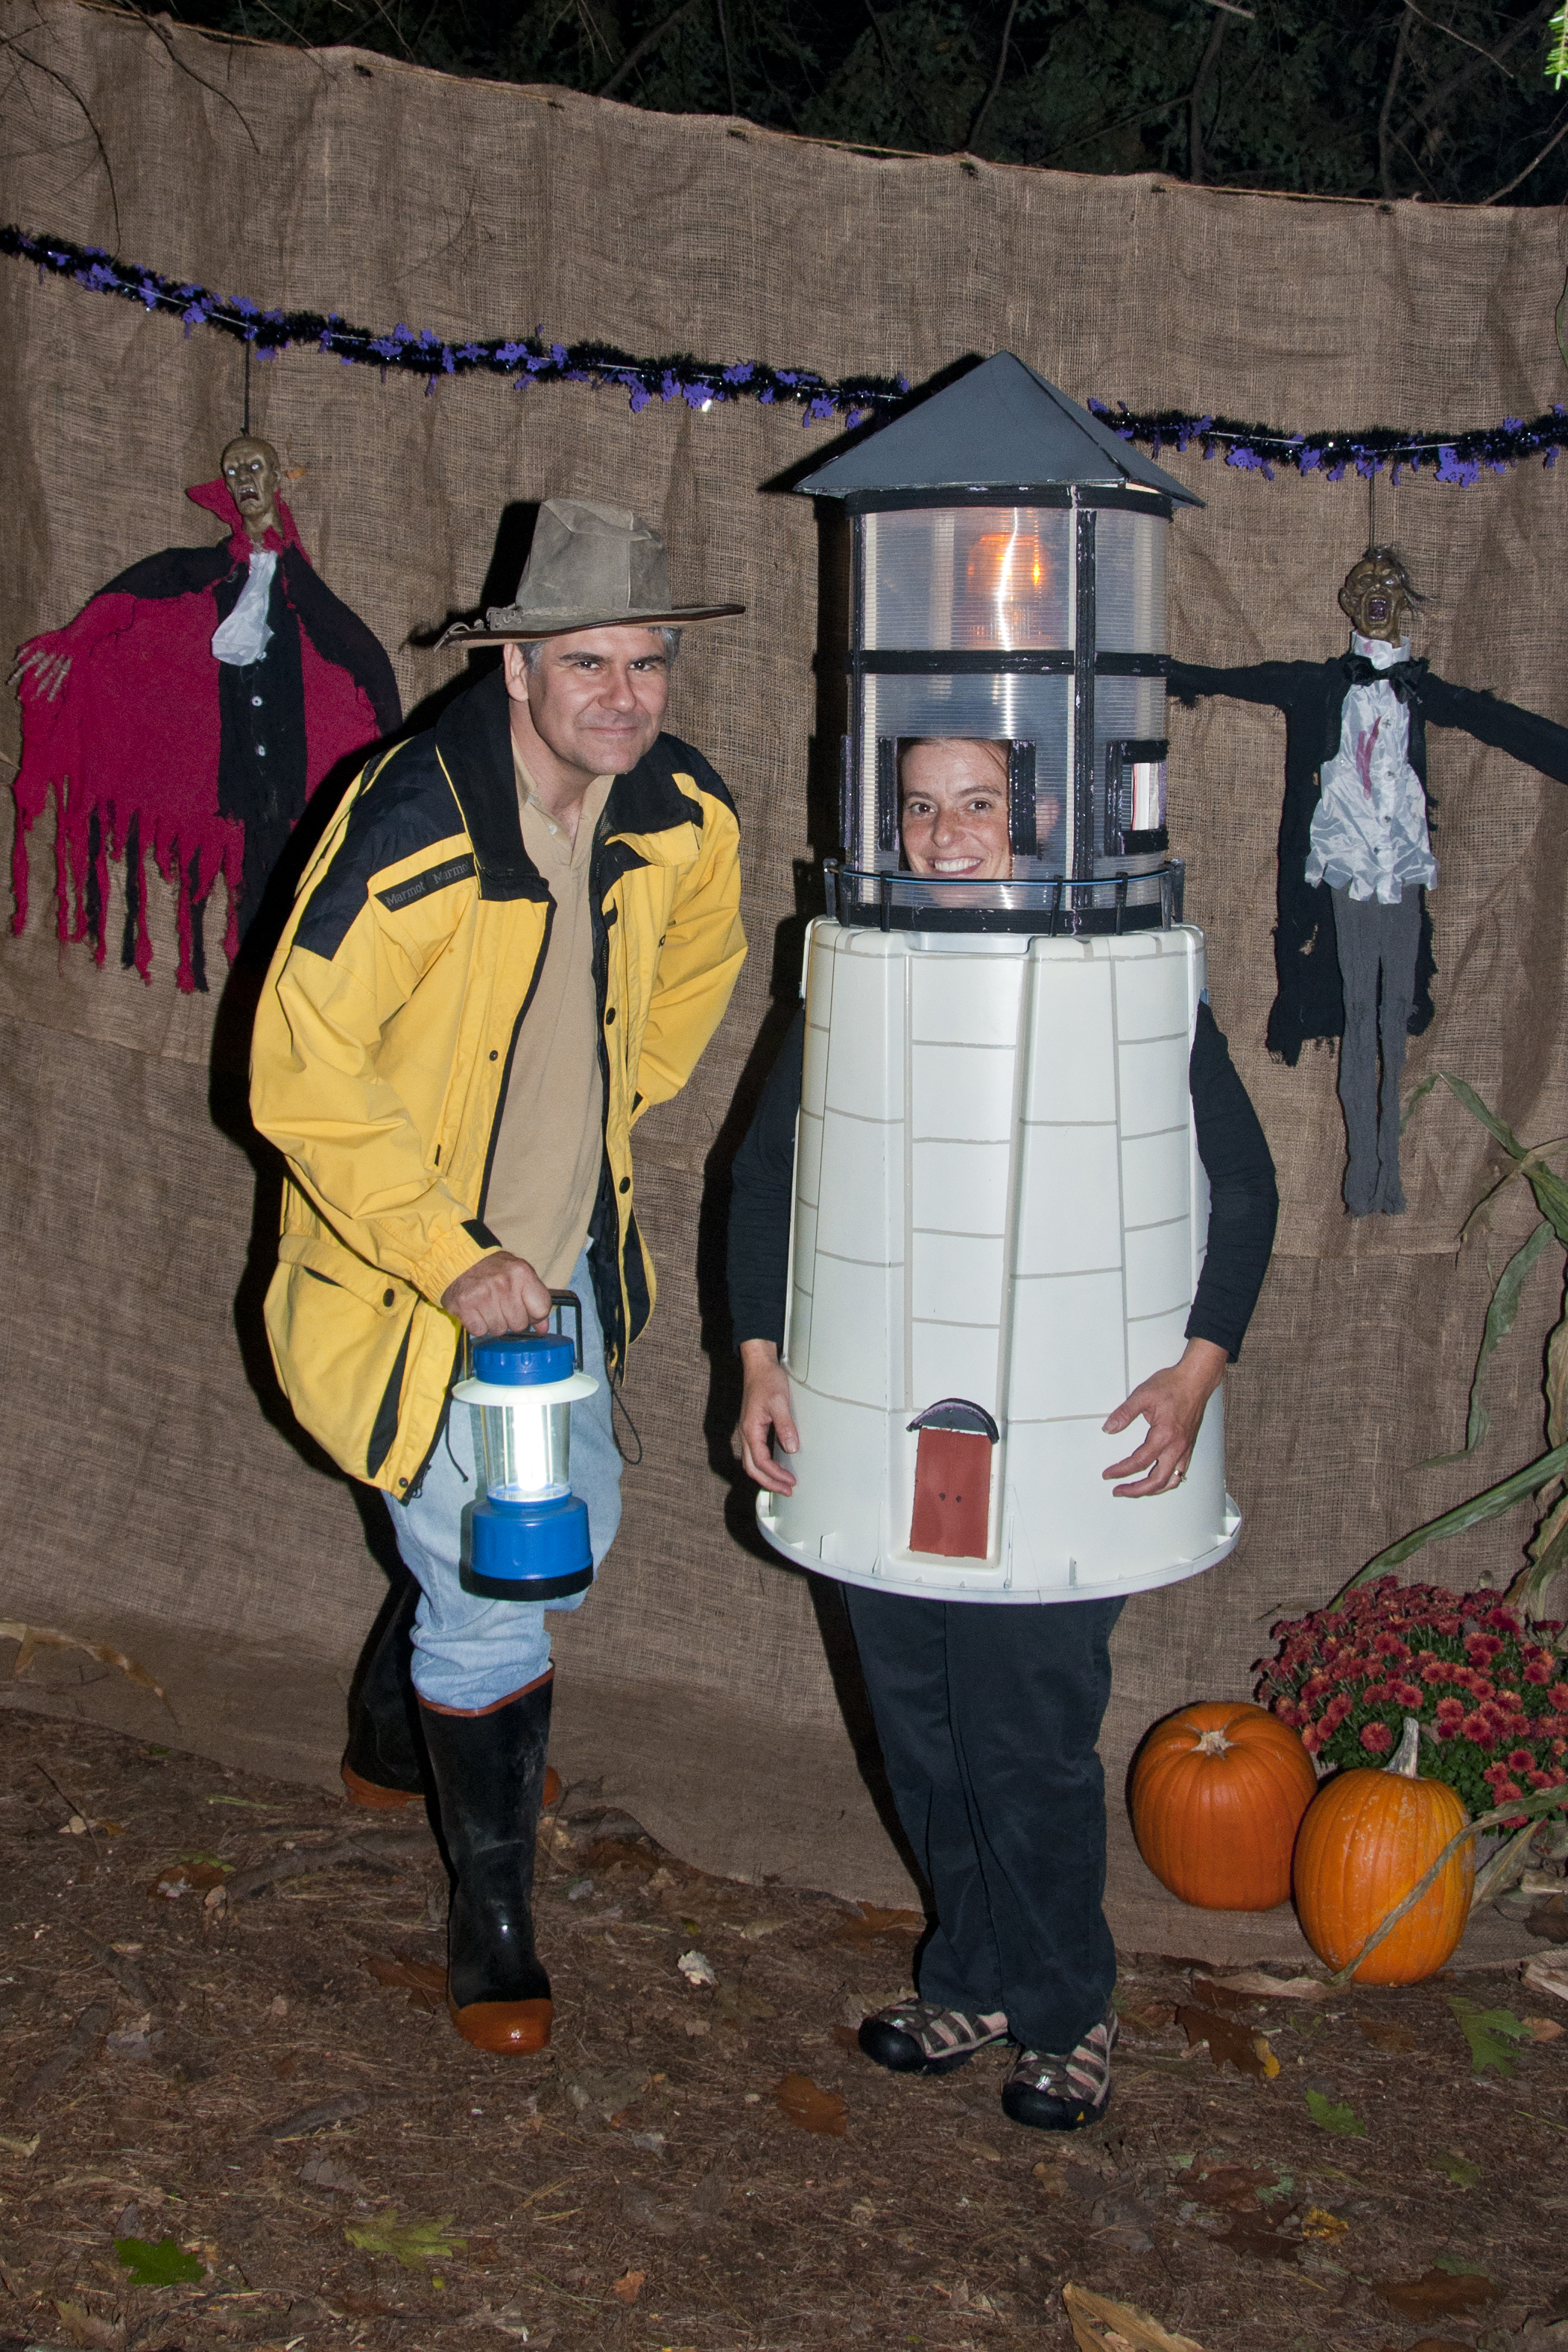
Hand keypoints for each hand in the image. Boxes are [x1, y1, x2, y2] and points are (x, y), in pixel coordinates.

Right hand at [441, 1250, 552, 1337]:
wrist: (460, 1259)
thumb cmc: (494, 1269)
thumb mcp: (520, 1275)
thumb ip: (535, 1299)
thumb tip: (543, 1329)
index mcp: (522, 1273)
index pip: (541, 1310)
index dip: (534, 1314)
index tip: (526, 1309)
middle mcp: (503, 1283)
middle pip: (519, 1324)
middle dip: (512, 1320)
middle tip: (502, 1306)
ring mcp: (483, 1295)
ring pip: (499, 1330)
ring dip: (494, 1323)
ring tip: (488, 1306)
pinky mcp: (464, 1305)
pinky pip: (480, 1331)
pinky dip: (478, 1325)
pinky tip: (476, 1311)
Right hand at [737, 1338, 798, 1494]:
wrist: (759, 1366)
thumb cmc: (767, 1381)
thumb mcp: (779, 1403)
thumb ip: (785, 1426)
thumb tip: (792, 1448)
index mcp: (750, 1430)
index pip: (761, 1462)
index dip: (776, 1475)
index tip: (791, 1481)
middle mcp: (746, 1433)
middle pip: (752, 1468)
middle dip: (769, 1483)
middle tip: (786, 1491)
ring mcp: (748, 1431)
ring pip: (752, 1463)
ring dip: (766, 1476)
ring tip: (782, 1484)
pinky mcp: (753, 1428)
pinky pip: (755, 1453)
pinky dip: (765, 1465)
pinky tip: (776, 1466)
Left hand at [1101, 1337, 1226, 1497]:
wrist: (1196, 1380)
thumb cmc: (1174, 1385)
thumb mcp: (1142, 1396)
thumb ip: (1124, 1414)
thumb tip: (1109, 1428)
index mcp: (1164, 1435)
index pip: (1139, 1462)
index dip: (1120, 1471)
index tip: (1109, 1474)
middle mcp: (1177, 1446)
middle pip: (1156, 1481)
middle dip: (1136, 1490)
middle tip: (1120, 1491)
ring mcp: (1185, 1448)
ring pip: (1171, 1481)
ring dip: (1153, 1490)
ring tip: (1138, 1490)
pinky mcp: (1189, 1447)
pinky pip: (1180, 1473)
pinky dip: (1168, 1482)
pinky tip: (1160, 1481)